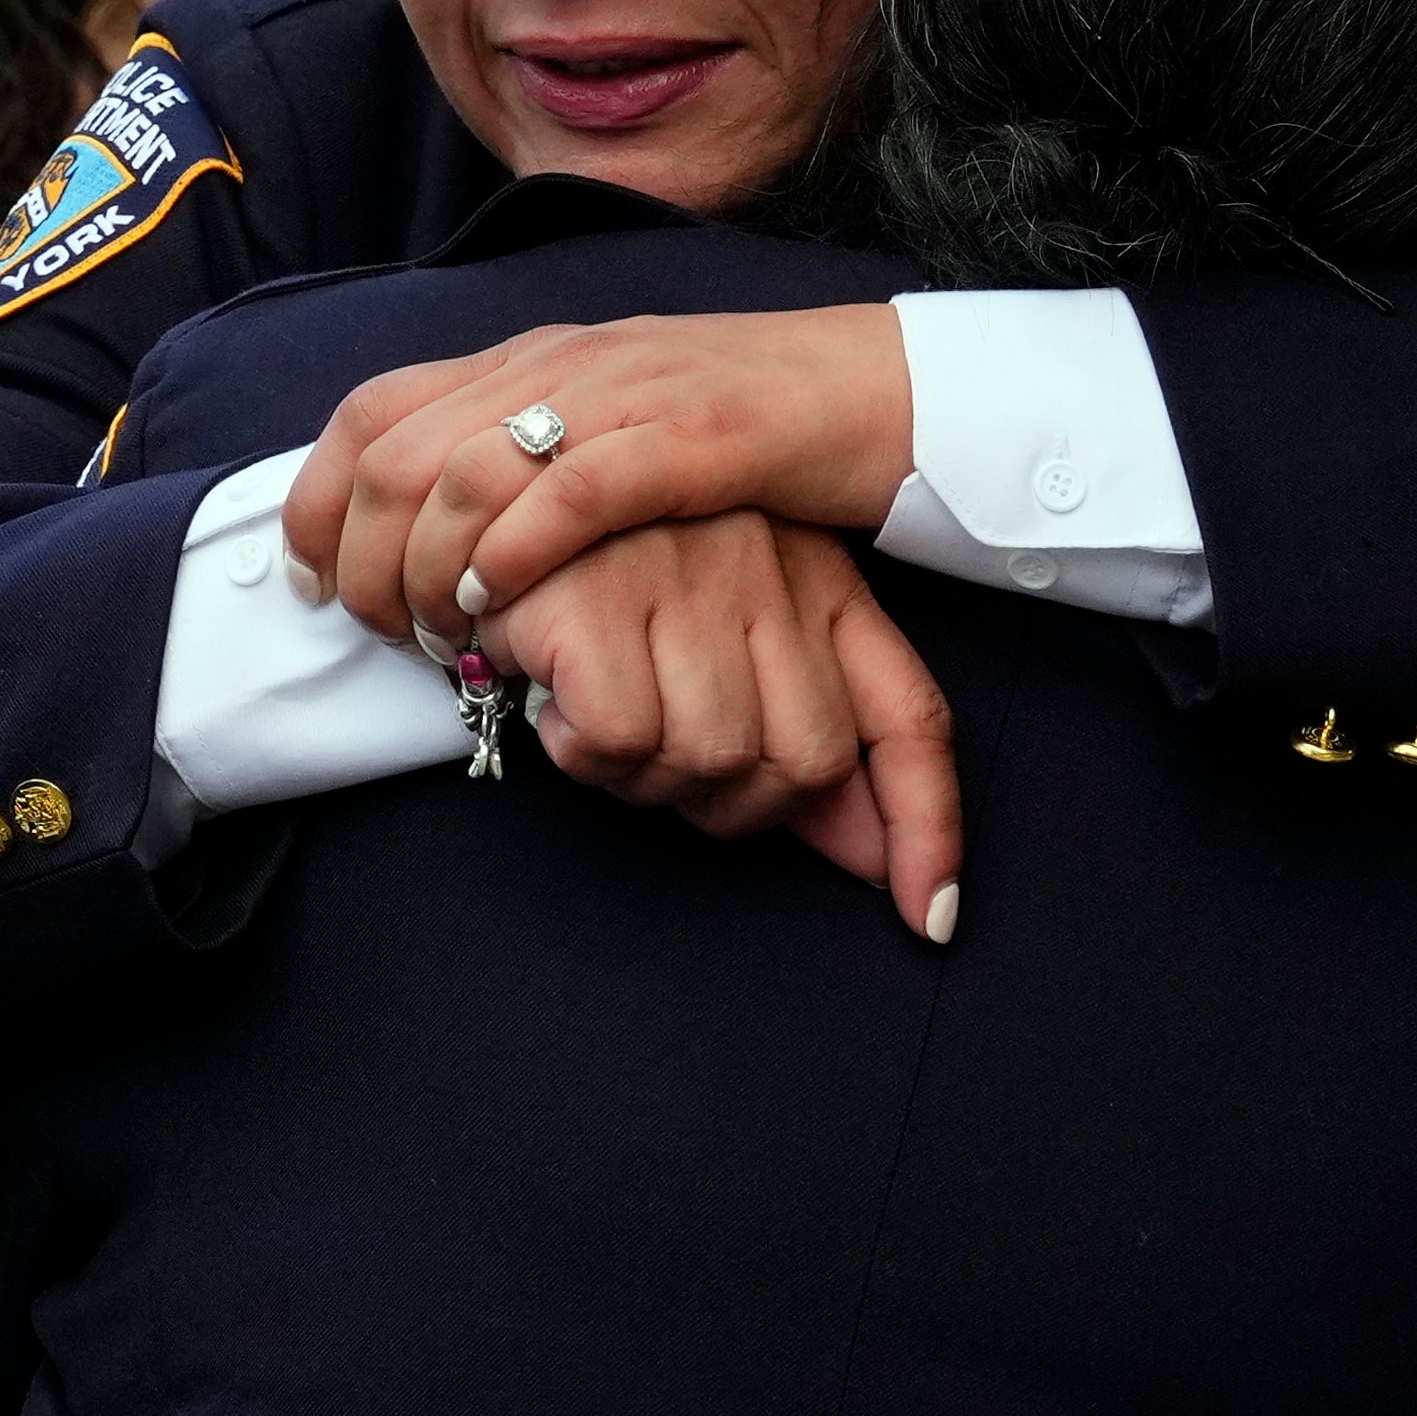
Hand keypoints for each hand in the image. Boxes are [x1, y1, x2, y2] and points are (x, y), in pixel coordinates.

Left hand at [283, 309, 918, 656]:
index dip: (318, 499)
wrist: (877, 391)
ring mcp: (625, 395)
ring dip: (429, 570)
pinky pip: (574, 493)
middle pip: (403, 454)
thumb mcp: (607, 431)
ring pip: (469, 472)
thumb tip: (437, 539)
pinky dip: (514, 555)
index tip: (313, 582)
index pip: (374, 409)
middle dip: (367, 559)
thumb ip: (527, 461)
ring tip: (437, 639)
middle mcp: (561, 363)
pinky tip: (494, 604)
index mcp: (532, 358)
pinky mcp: (693, 436)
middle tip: (380, 635)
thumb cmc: (744, 433)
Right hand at [481, 516, 961, 940]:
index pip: (910, 717)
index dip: (927, 827)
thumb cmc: (604, 578)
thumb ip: (794, 740)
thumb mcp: (719, 644)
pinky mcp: (602, 596)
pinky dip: (583, 749)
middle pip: (805, 764)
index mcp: (820, 583)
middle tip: (663, 758)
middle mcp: (772, 573)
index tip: (931, 919)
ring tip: (601, 711)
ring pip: (711, 758)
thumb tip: (876, 865)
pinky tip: (560, 697)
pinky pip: (621, 739)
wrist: (485, 496)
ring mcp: (691, 578)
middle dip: (734, 803)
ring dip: (646, 775)